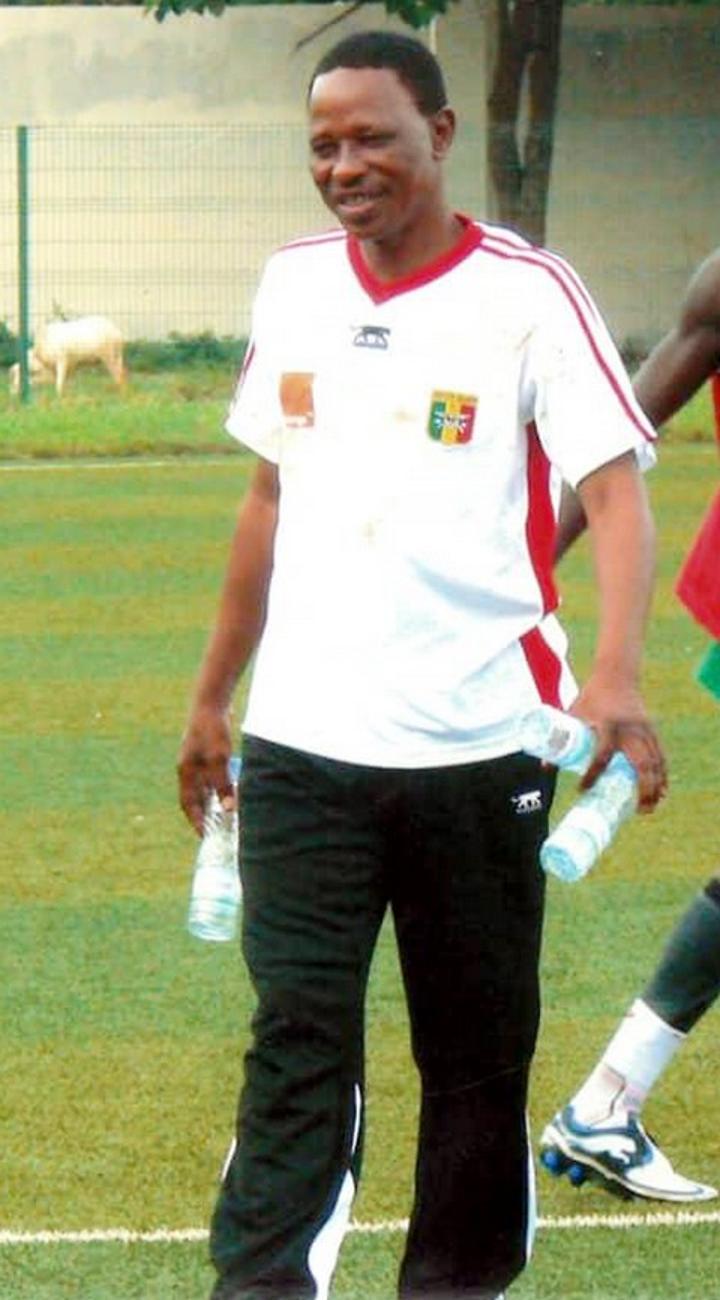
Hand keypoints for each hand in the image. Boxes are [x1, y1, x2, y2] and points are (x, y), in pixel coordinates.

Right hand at [177, 706, 234, 836]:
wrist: (210, 702)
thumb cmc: (212, 729)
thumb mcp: (219, 758)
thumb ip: (223, 784)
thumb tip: (229, 809)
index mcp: (186, 772)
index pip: (188, 804)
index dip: (196, 821)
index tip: (205, 836)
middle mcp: (188, 768)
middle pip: (194, 798)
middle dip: (203, 815)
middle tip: (215, 831)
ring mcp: (196, 760)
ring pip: (202, 788)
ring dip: (211, 802)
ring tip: (223, 817)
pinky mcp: (206, 753)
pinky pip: (209, 777)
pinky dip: (217, 788)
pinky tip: (228, 792)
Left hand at [570, 682, 667, 812]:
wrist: (616, 675)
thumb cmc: (591, 697)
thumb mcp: (573, 713)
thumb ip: (560, 739)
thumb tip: (545, 768)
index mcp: (608, 725)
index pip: (601, 755)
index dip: (592, 775)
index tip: (582, 790)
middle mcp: (629, 729)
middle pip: (640, 765)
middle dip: (642, 789)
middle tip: (638, 810)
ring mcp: (643, 730)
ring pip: (655, 763)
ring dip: (655, 786)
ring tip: (650, 807)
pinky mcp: (651, 729)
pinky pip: (660, 755)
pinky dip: (663, 773)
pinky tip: (662, 790)